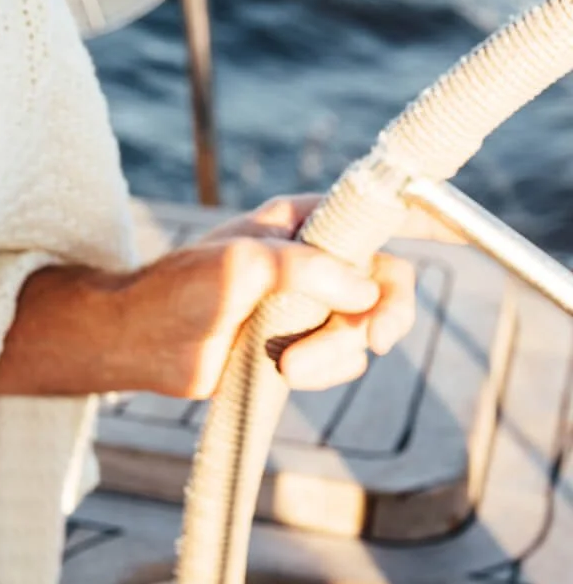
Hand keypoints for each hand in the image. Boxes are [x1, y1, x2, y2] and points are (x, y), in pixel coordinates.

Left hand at [120, 195, 416, 397]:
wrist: (141, 343)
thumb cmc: (178, 290)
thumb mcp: (242, 264)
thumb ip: (307, 268)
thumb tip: (363, 291)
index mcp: (300, 221)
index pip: (372, 213)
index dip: (412, 224)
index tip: (442, 243)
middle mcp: (312, 258)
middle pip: (387, 281)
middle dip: (383, 314)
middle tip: (376, 338)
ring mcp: (308, 303)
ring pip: (366, 328)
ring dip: (336, 352)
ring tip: (286, 363)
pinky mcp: (300, 343)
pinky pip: (343, 359)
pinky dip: (322, 369)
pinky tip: (282, 370)